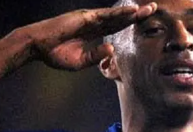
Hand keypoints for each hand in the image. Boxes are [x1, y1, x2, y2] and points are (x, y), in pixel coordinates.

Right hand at [19, 3, 156, 69]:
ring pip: (116, 15)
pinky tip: (132, 11)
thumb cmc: (56, 54)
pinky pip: (106, 15)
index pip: (116, 28)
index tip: (145, 23)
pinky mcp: (84, 18)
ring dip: (133, 12)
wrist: (37, 46)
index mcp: (93, 33)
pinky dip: (120, 13)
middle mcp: (93, 23)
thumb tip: (112, 51)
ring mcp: (89, 19)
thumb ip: (96, 56)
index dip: (130, 24)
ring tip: (149, 8)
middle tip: (154, 9)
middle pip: (120, 18)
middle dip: (137, 15)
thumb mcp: (81, 61)